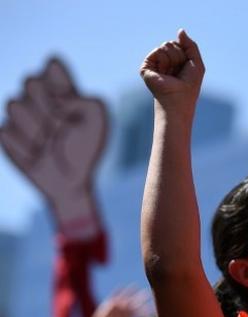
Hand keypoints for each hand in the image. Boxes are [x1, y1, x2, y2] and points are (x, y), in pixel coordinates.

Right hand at [0, 58, 106, 236]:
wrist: (70, 179)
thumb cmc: (85, 148)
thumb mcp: (98, 123)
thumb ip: (87, 100)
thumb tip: (60, 99)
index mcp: (61, 89)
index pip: (53, 65)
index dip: (59, 83)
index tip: (68, 100)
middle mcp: (37, 96)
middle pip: (30, 81)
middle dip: (45, 104)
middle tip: (60, 125)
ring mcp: (18, 114)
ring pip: (14, 104)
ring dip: (36, 127)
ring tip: (49, 142)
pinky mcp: (4, 133)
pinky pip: (6, 130)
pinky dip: (24, 146)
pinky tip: (35, 155)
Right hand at [139, 29, 204, 114]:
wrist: (179, 98)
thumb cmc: (189, 85)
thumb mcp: (196, 62)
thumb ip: (190, 45)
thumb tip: (180, 30)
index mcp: (174, 61)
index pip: (179, 44)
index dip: (186, 54)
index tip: (186, 68)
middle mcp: (163, 62)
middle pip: (172, 43)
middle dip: (180, 55)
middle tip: (179, 72)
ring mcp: (154, 64)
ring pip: (166, 45)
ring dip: (174, 59)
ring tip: (172, 73)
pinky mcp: (146, 67)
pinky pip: (158, 51)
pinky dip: (165, 60)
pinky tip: (164, 73)